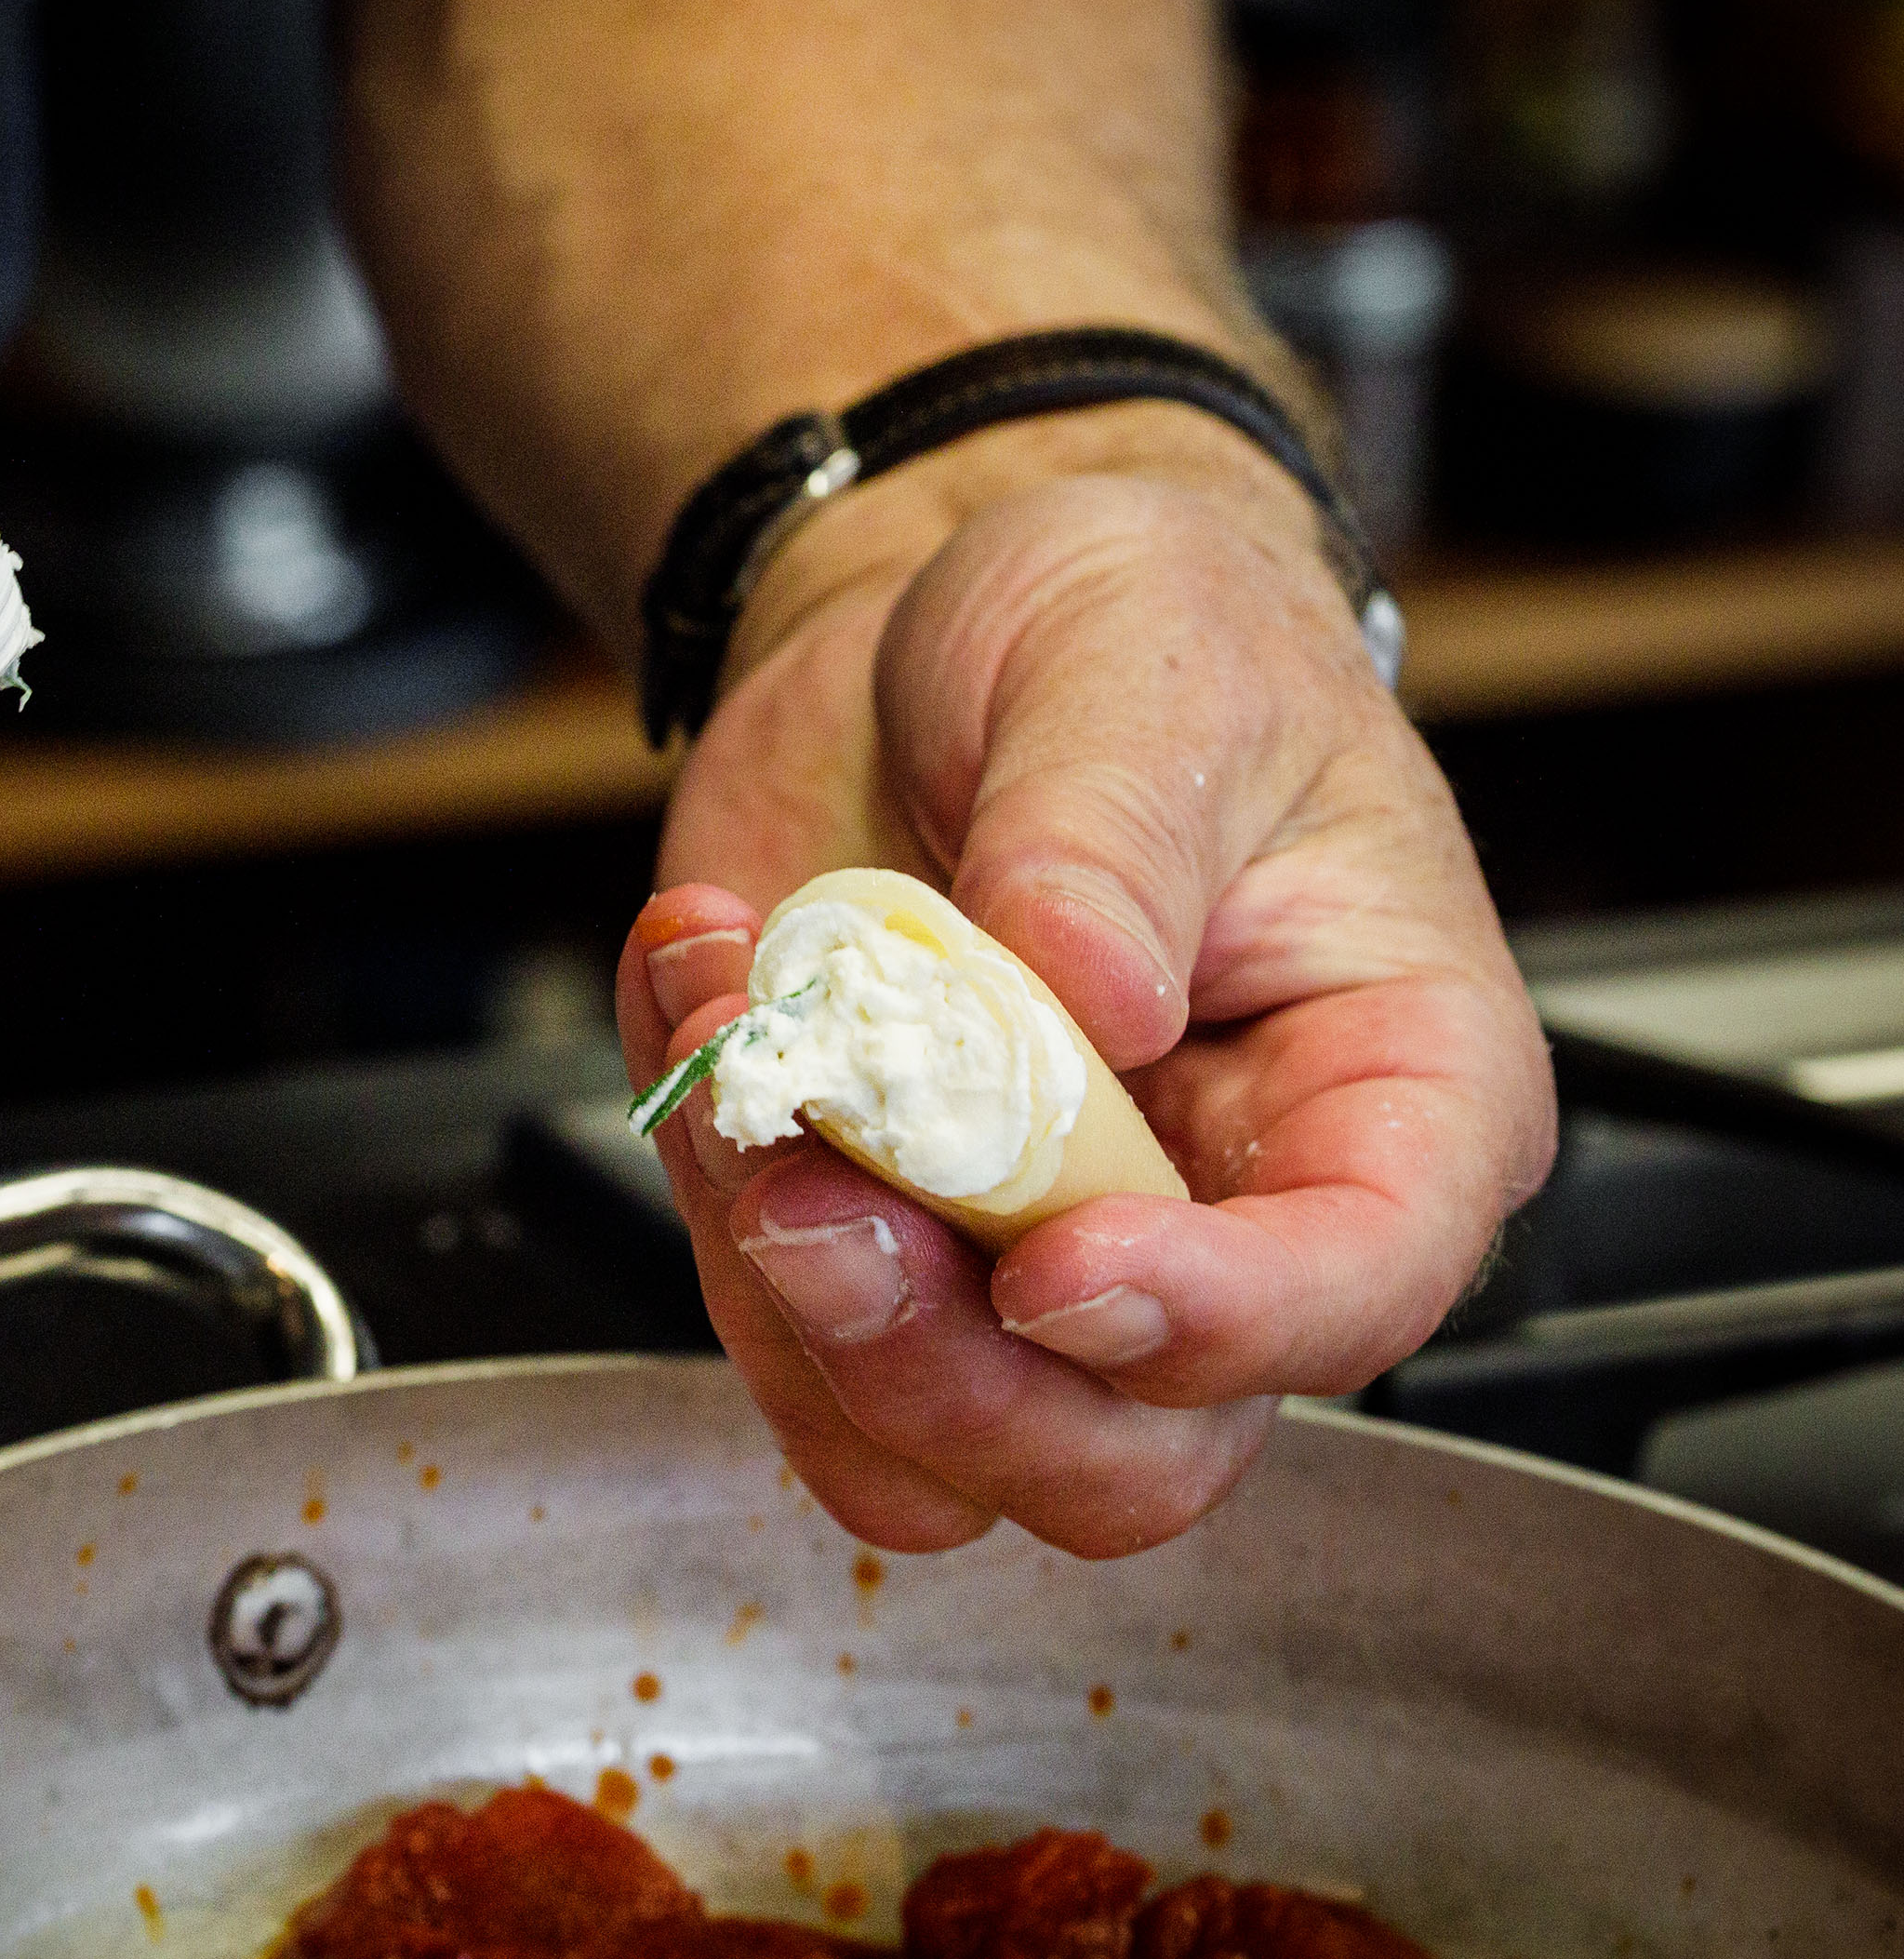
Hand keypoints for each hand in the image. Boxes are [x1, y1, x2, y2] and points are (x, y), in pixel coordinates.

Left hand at [617, 465, 1555, 1558]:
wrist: (946, 631)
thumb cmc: (1134, 629)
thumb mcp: (1148, 658)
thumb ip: (1116, 833)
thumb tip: (1092, 997)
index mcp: (1389, 1092)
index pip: (1353, 1291)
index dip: (1212, 1323)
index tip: (1052, 1261)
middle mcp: (1223, 1218)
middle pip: (1122, 1455)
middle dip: (944, 1366)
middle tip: (811, 1188)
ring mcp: (1031, 1250)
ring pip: (923, 1445)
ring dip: (780, 1283)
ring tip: (725, 1021)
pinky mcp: (874, 1231)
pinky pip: (769, 1323)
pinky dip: (695, 1183)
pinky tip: (694, 988)